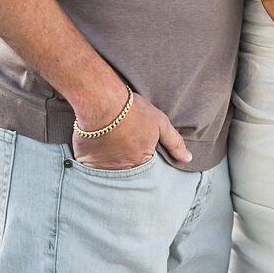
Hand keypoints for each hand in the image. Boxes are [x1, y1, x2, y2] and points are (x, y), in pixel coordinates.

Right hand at [70, 87, 191, 168]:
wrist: (103, 102)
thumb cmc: (134, 110)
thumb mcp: (160, 123)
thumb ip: (174, 143)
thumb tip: (187, 159)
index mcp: (142, 161)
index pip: (145, 167)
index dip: (142, 154)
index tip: (137, 143)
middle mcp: (123, 168)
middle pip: (126, 170)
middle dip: (126, 161)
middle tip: (122, 143)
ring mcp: (103, 166)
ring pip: (108, 170)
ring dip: (110, 161)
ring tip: (110, 144)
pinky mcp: (86, 161)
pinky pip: (89, 166)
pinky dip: (93, 159)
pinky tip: (96, 146)